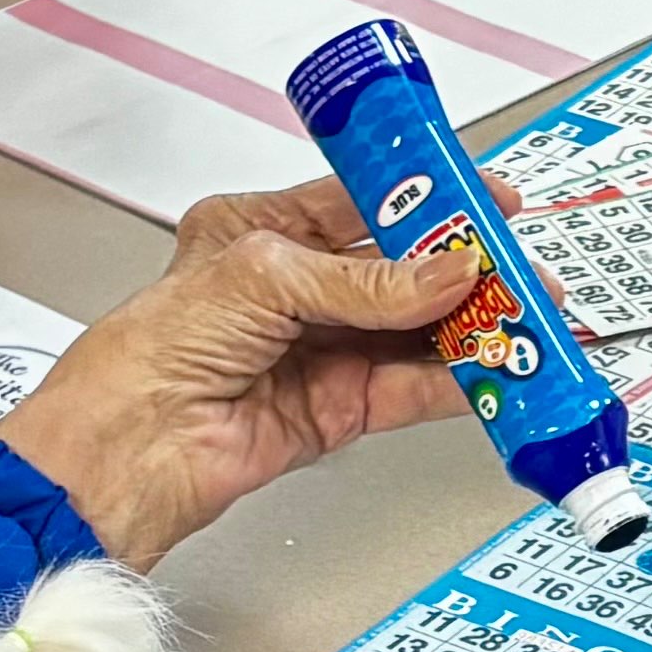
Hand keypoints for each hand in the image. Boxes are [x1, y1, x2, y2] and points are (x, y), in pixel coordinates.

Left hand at [0, 176, 471, 566]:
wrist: (130, 450)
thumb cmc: (153, 349)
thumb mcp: (265, 278)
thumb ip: (366, 281)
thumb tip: (446, 270)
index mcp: (263, 232)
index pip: (364, 204)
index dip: (430, 202)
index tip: (488, 202)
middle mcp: (294, 290)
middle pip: (400, 272)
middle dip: (464, 272)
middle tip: (518, 271)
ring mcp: (318, 350)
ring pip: (413, 333)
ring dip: (470, 329)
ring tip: (521, 322)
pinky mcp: (334, 410)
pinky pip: (408, 388)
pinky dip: (454, 381)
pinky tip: (488, 369)